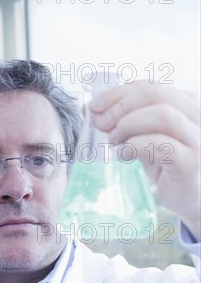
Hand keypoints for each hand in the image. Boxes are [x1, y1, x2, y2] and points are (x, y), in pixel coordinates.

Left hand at [90, 81, 200, 240]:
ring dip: (129, 124)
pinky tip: (123, 154)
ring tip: (113, 140)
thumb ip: (125, 120)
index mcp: (186, 102)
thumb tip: (91, 109)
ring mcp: (197, 138)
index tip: (95, 106)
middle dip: (121, 107)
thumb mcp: (144, 136)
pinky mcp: (191, 162)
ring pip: (163, 115)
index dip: (118, 93)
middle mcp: (196, 115)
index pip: (149, 86)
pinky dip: (136, 146)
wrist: (188, 196)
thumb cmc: (166, 163)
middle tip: (101, 123)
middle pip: (157, 94)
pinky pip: (163, 145)